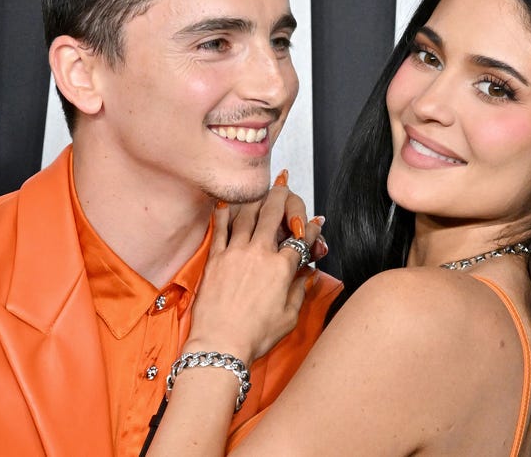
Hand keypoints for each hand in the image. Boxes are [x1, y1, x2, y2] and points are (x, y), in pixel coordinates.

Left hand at [185, 173, 323, 362]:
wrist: (220, 344)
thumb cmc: (255, 336)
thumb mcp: (289, 317)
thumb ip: (299, 291)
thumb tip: (305, 276)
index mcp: (281, 268)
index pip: (300, 238)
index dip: (310, 229)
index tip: (315, 224)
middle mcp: (259, 254)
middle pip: (273, 213)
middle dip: (282, 196)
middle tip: (284, 186)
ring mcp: (235, 253)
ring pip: (247, 214)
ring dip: (256, 199)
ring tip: (261, 190)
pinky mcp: (215, 259)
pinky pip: (221, 228)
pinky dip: (226, 213)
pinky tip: (229, 204)